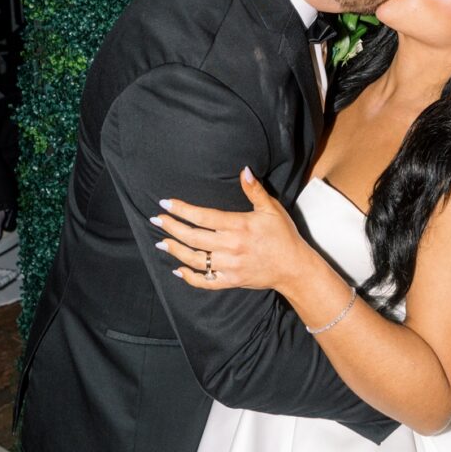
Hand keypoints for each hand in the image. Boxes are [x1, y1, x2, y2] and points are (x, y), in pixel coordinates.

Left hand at [152, 168, 306, 296]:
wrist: (293, 267)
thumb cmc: (283, 235)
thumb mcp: (271, 209)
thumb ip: (254, 190)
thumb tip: (244, 170)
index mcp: (238, 226)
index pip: (203, 216)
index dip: (182, 209)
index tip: (166, 203)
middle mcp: (230, 246)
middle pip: (193, 237)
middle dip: (171, 227)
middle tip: (156, 219)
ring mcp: (229, 266)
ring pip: (195, 259)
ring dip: (176, 250)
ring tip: (161, 242)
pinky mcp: (230, 281)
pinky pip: (205, 281)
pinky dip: (190, 277)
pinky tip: (178, 270)